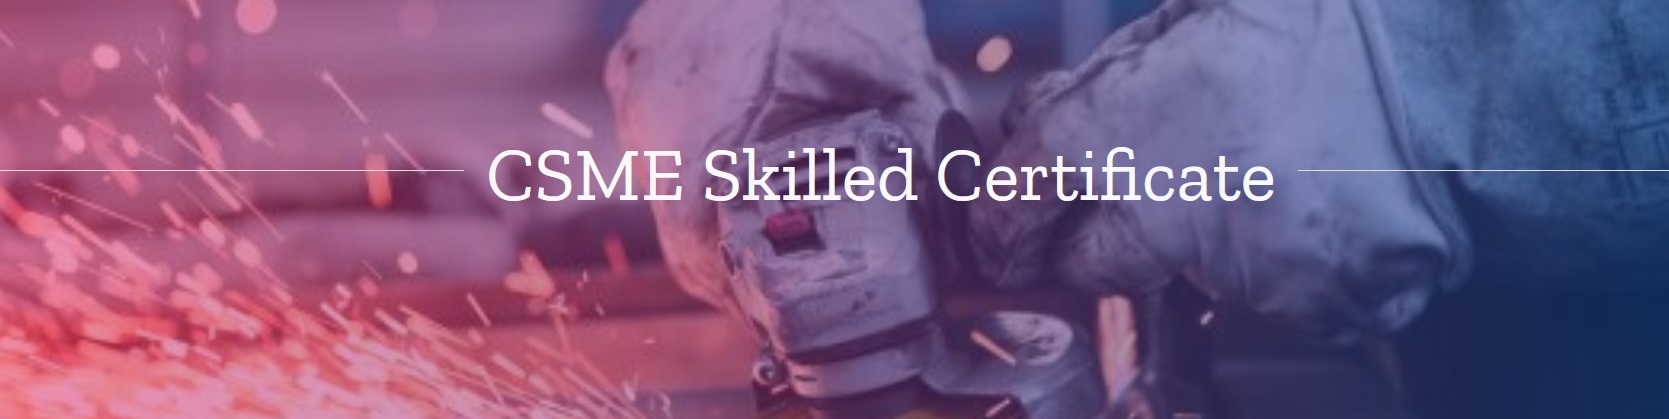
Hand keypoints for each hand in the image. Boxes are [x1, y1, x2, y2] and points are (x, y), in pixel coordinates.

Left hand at [970, 0, 1467, 341]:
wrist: (1466, 66)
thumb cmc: (1329, 22)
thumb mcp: (1190, 14)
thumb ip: (1106, 76)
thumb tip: (1049, 113)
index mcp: (1120, 125)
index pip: (1014, 198)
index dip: (1003, 213)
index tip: (1007, 222)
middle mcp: (1167, 210)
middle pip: (1088, 261)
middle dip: (1096, 236)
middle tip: (1143, 192)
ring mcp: (1244, 269)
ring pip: (1190, 277)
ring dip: (1210, 239)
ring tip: (1275, 168)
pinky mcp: (1313, 307)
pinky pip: (1278, 299)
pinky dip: (1290, 263)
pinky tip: (1322, 201)